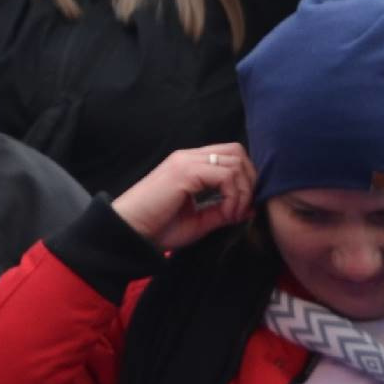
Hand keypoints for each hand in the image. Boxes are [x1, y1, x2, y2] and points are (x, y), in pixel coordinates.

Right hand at [109, 142, 255, 250]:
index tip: (242, 207)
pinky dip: (234, 197)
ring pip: (235, 163)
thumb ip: (223, 211)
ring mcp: (186, 162)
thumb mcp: (199, 219)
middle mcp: (188, 157)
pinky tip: (226, 214)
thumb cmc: (159, 227)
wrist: (132, 231)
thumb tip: (252, 207)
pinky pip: (226, 176)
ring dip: (243, 191)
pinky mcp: (185, 172)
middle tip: (243, 208)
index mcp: (190, 164)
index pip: (230, 155)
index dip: (245, 178)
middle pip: (237, 152)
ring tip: (233, 214)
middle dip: (249, 180)